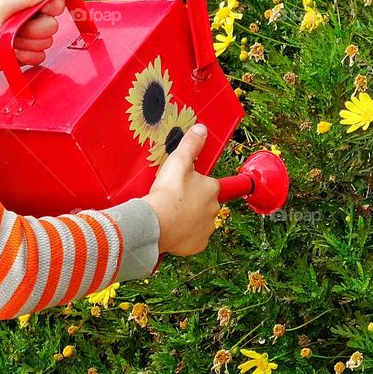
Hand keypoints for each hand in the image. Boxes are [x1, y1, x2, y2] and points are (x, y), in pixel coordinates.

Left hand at [0, 0, 64, 96]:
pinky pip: (40, 57)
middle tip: (16, 28)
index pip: (54, 3)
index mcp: (27, 5)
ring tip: (10, 41)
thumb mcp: (2, 5)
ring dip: (27, 44)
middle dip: (34, 30)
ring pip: (46, 43)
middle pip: (52, 26)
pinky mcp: (28, 56)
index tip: (44, 11)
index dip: (53, 8)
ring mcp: (30, 39)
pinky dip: (26, 56)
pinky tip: (13, 53)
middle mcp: (32, 21)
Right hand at [142, 124, 220, 255]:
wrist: (158, 222)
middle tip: (174, 199)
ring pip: (200, 222)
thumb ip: (191, 144)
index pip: (211, 185)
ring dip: (189, 219)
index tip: (189, 186)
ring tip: (170, 214)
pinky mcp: (197, 244)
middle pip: (205, 204)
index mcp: (212, 189)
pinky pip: (193, 239)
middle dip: (193, 202)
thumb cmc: (169, 192)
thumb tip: (201, 129)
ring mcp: (207, 228)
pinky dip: (184, 236)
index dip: (199, 184)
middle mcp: (214, 209)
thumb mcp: (179, 161)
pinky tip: (172, 230)